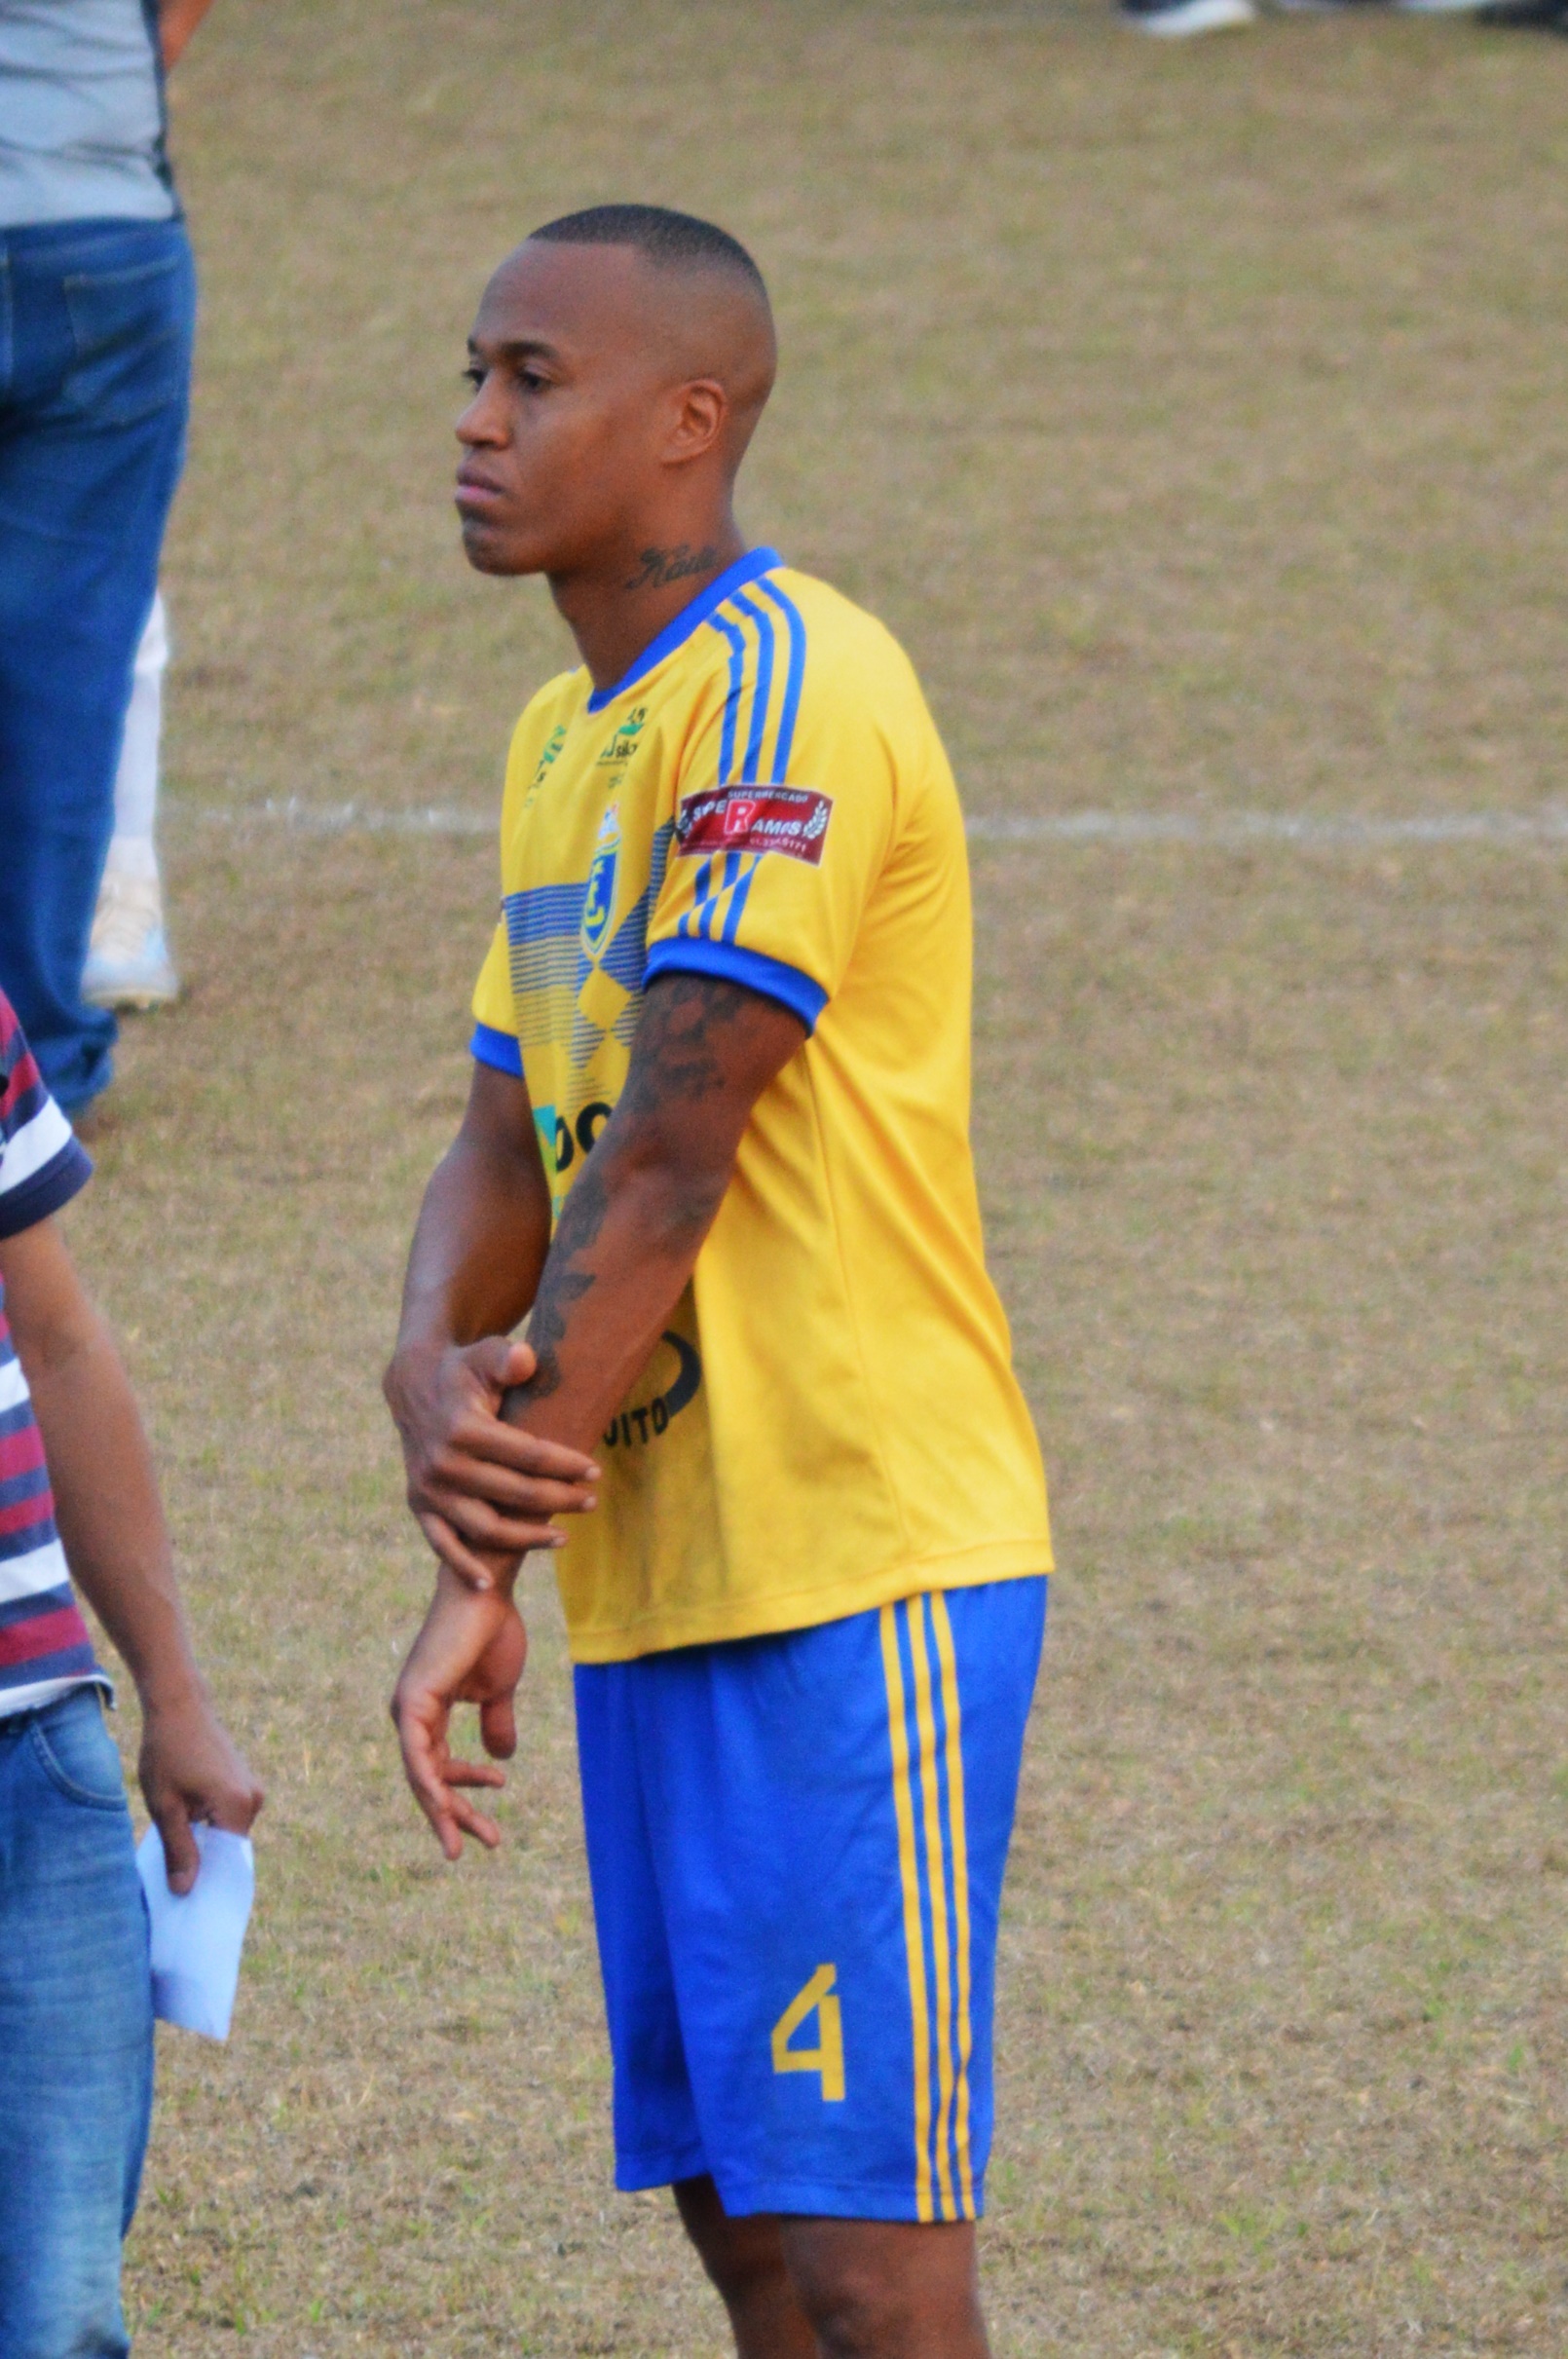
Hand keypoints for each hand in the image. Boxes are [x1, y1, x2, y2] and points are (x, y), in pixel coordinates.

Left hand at [139, 1687, 264, 1895]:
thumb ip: (179, 1849)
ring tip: (176, 1852)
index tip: (187, 1905)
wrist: (180, 1705)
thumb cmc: (167, 1752)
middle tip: (174, 1883)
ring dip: (206, 1846)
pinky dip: (210, 1829)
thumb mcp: (165, 1805)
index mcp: (237, 1806)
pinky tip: (186, 1829)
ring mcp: (252, 1791)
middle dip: (205, 1867)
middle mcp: (254, 1800)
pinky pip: (229, 1819)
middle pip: (229, 1851)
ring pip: (227, 1835)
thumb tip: (185, 1891)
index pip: (228, 1864)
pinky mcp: (245, 1785)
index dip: (207, 1885)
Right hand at [384, 1335, 599, 1590]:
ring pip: (485, 1528)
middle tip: (591, 1501)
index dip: (566, 1465)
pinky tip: (487, 1585)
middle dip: (559, 1499)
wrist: (413, 1385)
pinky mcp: (419, 1505)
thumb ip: (506, 1358)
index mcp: (463, 1429)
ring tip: (562, 1537)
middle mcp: (442, 1465)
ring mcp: (429, 1490)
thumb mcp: (484, 1353)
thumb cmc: (464, 1370)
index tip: (595, 1472)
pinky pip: (441, 1544)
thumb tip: (525, 1360)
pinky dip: (462, 1567)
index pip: (528, 1456)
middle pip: (514, 1494)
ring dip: (526, 1538)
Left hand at [390, 1568, 527, 1858]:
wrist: (487, 1590)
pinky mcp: (414, 1700)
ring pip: (420, 1777)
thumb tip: (501, 1758)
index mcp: (428, 1712)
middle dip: (455, 1815)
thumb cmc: (492, 1630)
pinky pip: (417, 1756)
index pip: (439, 1767)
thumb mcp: (499, 1688)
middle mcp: (411, 1714)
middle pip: (427, 1781)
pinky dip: (430, 1784)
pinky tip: (444, 1806)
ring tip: (467, 1841)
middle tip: (486, 1843)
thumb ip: (496, 1721)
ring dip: (445, 1811)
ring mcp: (408, 1708)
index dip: (467, 1789)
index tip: (499, 1791)